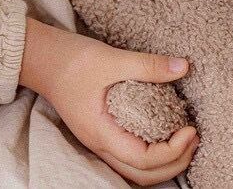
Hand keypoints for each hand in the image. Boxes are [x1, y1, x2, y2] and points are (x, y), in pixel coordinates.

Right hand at [19, 17, 199, 185]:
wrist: (40, 56)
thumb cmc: (69, 58)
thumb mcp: (110, 58)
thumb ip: (147, 65)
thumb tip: (183, 67)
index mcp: (100, 132)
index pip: (143, 160)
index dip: (172, 151)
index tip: (190, 129)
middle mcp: (98, 144)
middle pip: (141, 176)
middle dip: (174, 163)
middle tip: (193, 137)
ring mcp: (96, 140)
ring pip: (134, 171)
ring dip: (162, 163)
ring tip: (182, 139)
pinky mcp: (98, 131)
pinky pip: (127, 157)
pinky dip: (149, 155)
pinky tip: (160, 135)